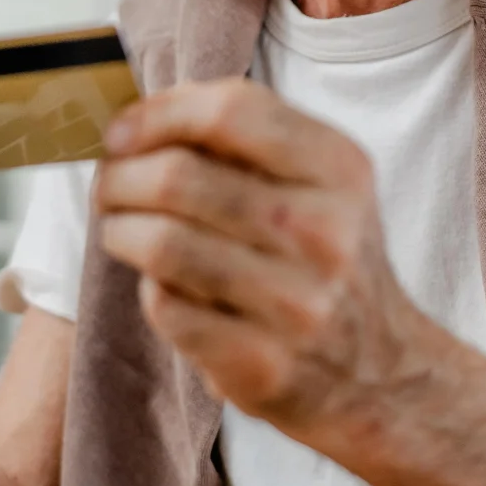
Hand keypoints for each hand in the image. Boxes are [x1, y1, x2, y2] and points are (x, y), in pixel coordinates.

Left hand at [93, 78, 444, 438]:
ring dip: (120, 231)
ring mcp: (297, 303)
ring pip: (162, 244)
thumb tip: (139, 121)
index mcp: (339, 169)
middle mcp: (326, 231)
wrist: (378, 373)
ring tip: (120, 231)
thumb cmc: (324, 262)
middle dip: (120, 178)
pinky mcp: (263, 363)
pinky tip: (163, 287)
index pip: (230, 112)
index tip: (121, 133)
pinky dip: (149, 291)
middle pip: (180, 177)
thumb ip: (244, 142)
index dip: (158, 114)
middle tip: (108, 188)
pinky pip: (167, 307)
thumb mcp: (318, 184)